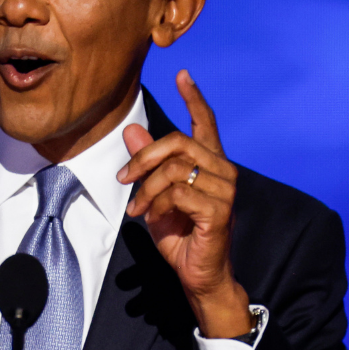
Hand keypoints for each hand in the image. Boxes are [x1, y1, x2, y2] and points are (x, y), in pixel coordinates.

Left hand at [117, 70, 251, 338]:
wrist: (198, 274)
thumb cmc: (181, 235)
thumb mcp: (156, 195)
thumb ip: (147, 164)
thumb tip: (132, 130)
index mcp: (210, 164)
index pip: (205, 123)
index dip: (194, 97)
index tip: (182, 74)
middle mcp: (223, 172)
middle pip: (180, 142)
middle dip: (144, 158)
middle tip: (123, 178)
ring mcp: (225, 191)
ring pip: (176, 169)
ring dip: (147, 188)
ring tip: (136, 207)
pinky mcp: (219, 212)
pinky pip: (179, 193)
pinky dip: (157, 204)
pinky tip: (150, 217)